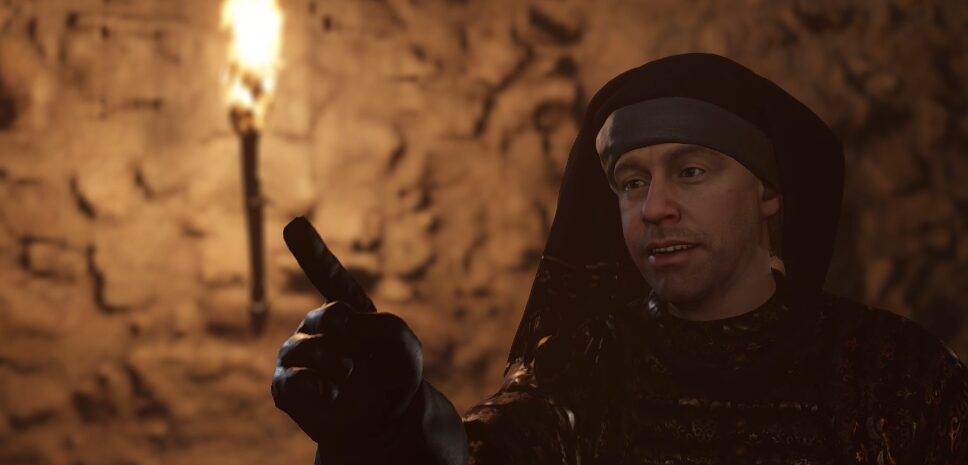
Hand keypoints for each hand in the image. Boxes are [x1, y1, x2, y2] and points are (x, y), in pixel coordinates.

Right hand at [271, 217, 425, 462]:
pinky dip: (311, 384)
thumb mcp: (403, 343)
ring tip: (348, 374)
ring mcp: (300, 358)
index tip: (294, 223)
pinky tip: (331, 391)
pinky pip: (287, 381)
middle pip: (318, 317)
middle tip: (350, 337)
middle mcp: (319, 330)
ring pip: (299, 348)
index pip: (326, 275)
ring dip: (327, 360)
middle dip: (333, 324)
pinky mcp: (289, 389)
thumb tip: (339, 325)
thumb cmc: (396, 375)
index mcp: (347, 310)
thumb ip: (379, 324)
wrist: (388, 423)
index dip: (311, 250)